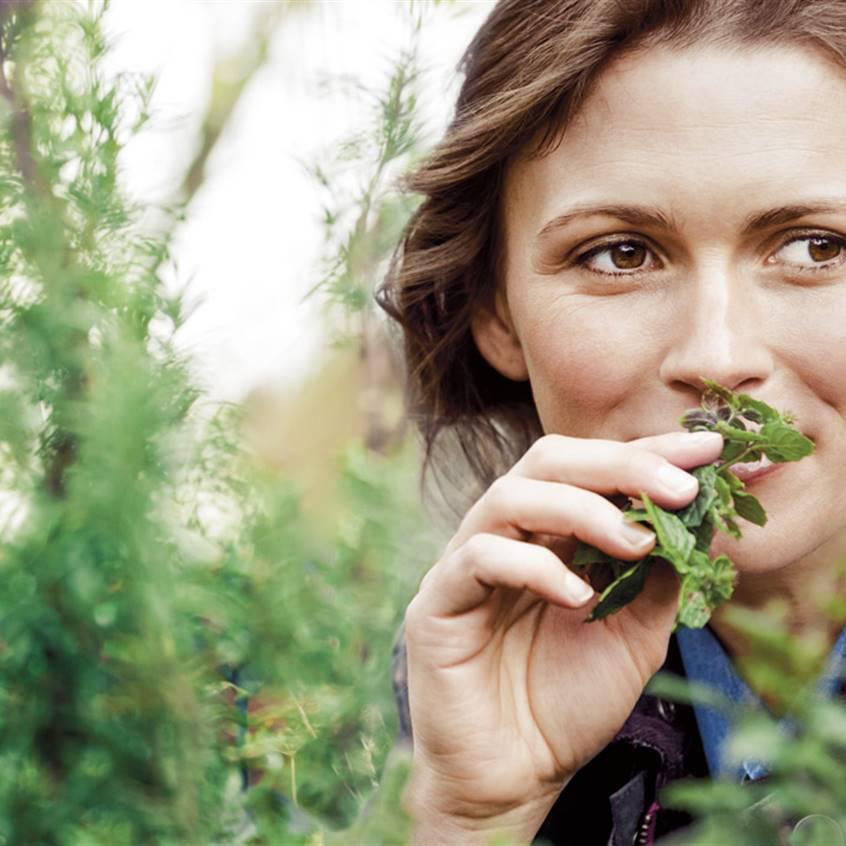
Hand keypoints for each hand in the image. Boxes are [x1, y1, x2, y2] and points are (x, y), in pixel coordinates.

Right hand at [402, 430, 723, 843]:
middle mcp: (506, 535)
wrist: (516, 775)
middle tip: (677, 488)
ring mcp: (466, 563)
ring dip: (580, 509)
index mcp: (548, 534)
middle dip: (617, 466)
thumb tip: (694, 518)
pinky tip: (577, 597)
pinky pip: (478, 557)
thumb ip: (656, 576)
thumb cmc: (569, 702)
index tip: (707, 450)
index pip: (591, 470)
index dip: (646, 453)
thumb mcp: (635, 633)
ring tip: (636, 544)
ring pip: (509, 497)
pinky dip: (533, 566)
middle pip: (546, 462)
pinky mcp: (437, 601)